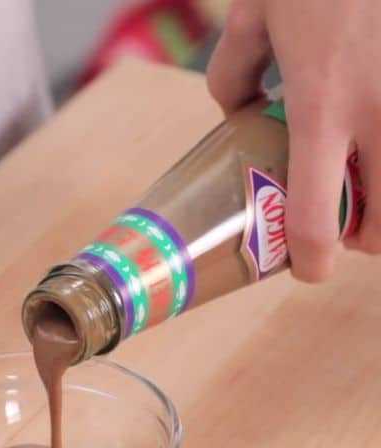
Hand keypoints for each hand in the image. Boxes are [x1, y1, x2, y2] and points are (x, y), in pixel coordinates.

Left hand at [206, 0, 380, 281]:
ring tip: (375, 188)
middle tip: (352, 228)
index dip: (315, 256)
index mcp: (322, 103)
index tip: (311, 269)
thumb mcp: (253, 16)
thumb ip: (234, 73)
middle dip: (373, 237)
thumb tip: (236, 111)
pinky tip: (378, 138)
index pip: (315, 208)